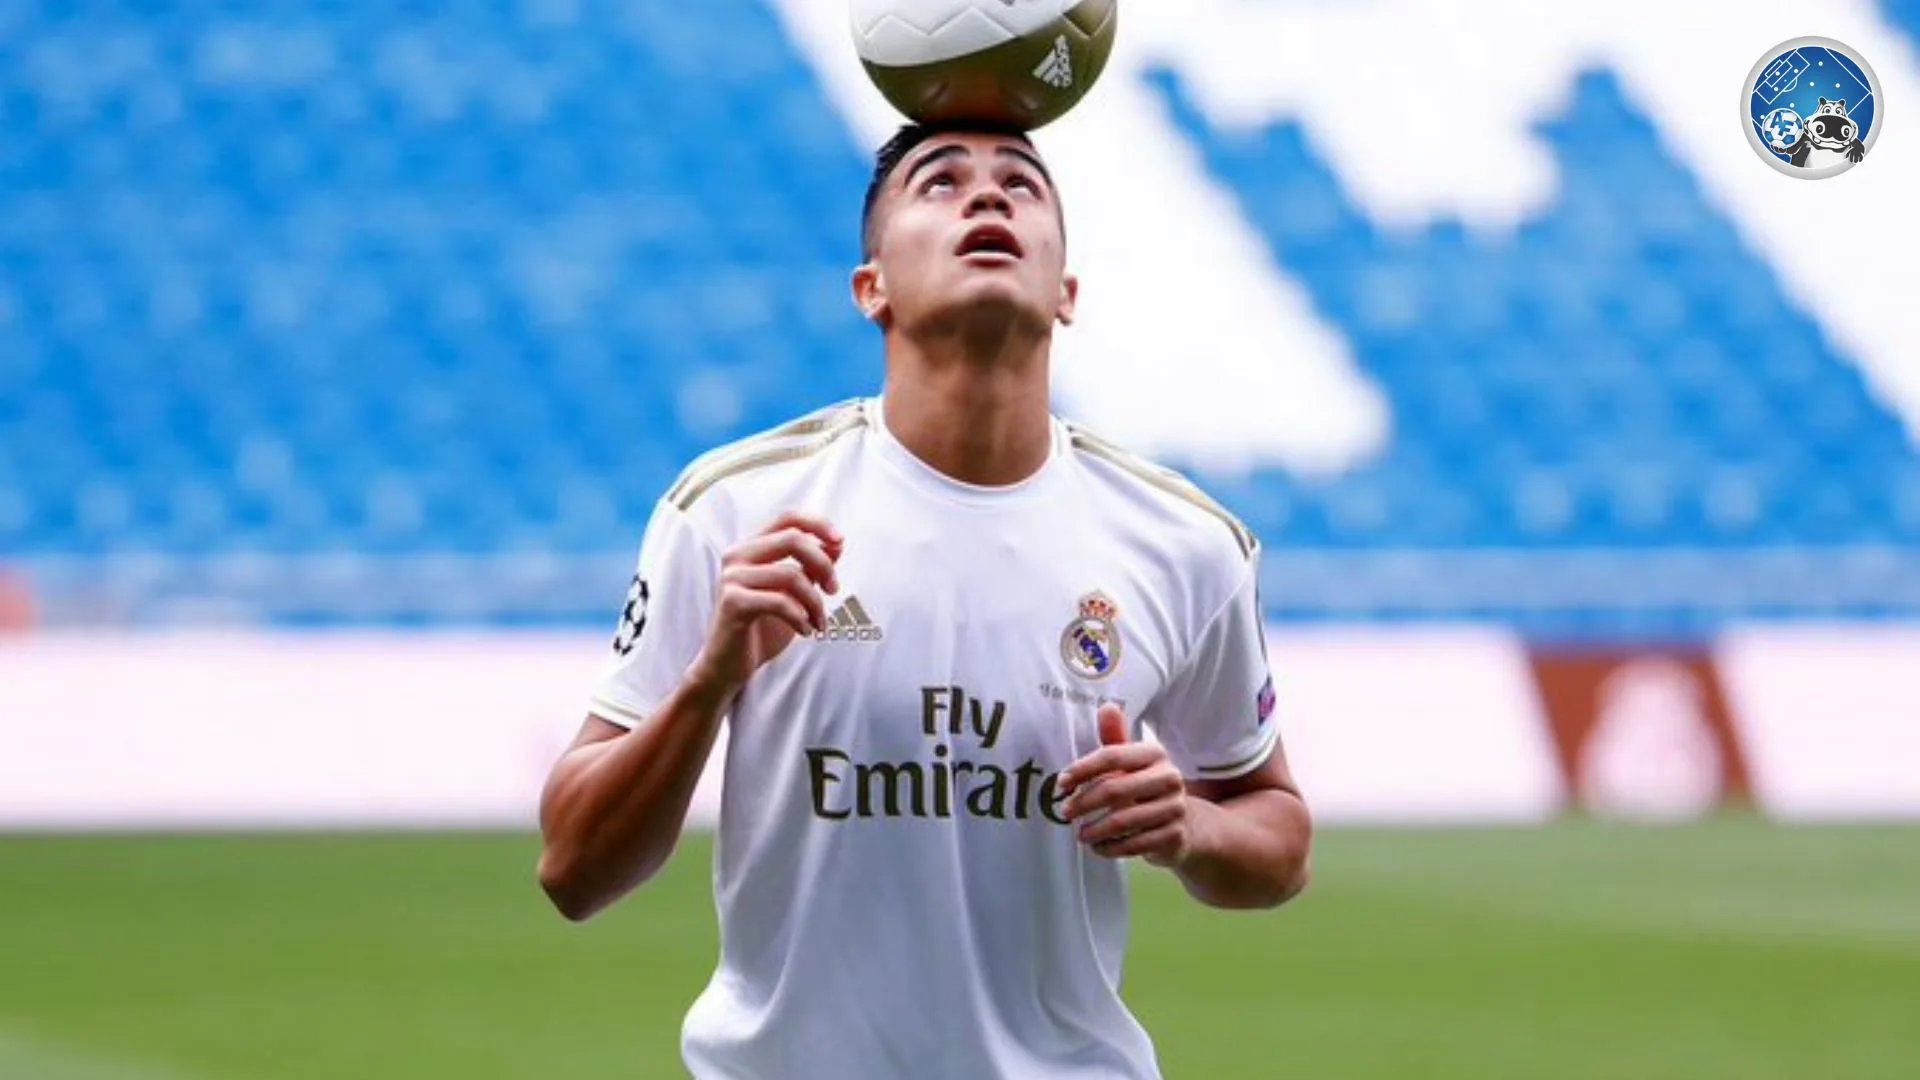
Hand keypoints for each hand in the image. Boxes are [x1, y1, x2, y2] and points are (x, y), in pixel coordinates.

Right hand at [688, 512, 842, 695]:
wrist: (730, 666)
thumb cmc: (762, 628)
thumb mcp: (794, 594)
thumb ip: (811, 567)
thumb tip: (837, 544)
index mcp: (751, 547)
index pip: (787, 517)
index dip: (818, 524)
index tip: (840, 541)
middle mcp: (737, 555)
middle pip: (793, 539)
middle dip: (823, 564)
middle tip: (834, 590)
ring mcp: (732, 578)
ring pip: (791, 575)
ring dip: (815, 602)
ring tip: (819, 622)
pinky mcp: (733, 602)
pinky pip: (780, 602)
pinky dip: (801, 617)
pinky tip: (805, 631)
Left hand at [1057, 703, 1192, 867]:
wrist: (1184, 823)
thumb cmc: (1145, 786)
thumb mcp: (1131, 761)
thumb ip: (1115, 737)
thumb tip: (1107, 706)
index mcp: (1155, 753)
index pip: (1112, 755)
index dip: (1083, 768)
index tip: (1061, 782)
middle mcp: (1169, 778)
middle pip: (1115, 790)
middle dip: (1084, 803)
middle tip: (1065, 812)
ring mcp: (1175, 808)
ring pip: (1123, 821)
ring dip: (1095, 830)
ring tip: (1080, 834)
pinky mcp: (1175, 836)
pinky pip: (1135, 844)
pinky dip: (1111, 848)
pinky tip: (1098, 847)